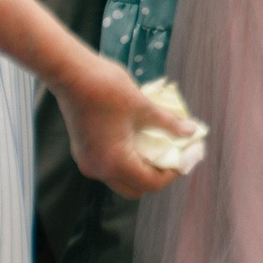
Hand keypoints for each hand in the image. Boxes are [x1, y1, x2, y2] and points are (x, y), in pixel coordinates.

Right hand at [50, 51, 193, 200]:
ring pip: (120, 178)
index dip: (173, 173)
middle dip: (157, 175)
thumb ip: (168, 123)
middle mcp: (98, 170)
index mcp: (115, 163)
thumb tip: (191, 131)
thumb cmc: (108, 89)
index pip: (150, 183)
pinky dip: (127, 159)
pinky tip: (139, 138)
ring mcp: (87, 161)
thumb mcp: (143, 106)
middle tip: (174, 155)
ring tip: (160, 145)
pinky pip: (109, 165)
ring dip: (141, 167)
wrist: (71, 75)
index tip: (186, 156)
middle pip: (135, 188)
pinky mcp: (82, 151)